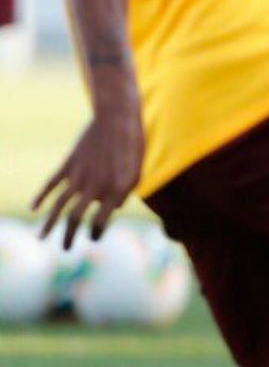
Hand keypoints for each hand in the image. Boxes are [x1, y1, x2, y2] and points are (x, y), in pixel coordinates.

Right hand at [35, 104, 142, 248]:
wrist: (118, 117)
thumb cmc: (133, 145)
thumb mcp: (137, 171)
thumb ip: (122, 194)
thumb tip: (110, 211)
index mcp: (116, 191)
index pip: (100, 222)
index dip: (96, 233)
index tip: (93, 237)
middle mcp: (95, 186)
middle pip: (76, 218)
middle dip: (69, 236)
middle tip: (66, 250)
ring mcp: (79, 175)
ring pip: (58, 206)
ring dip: (49, 224)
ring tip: (42, 239)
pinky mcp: (69, 164)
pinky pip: (51, 184)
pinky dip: (40, 196)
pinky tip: (33, 209)